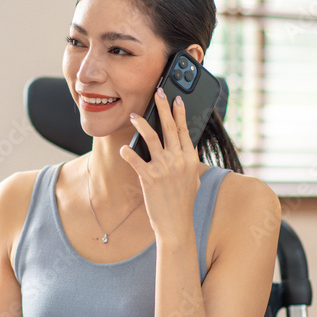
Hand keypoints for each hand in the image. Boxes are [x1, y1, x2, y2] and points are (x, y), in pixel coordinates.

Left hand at [119, 88, 200, 238]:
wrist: (176, 224)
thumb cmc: (183, 203)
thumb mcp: (193, 179)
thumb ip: (188, 162)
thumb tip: (185, 149)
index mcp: (190, 159)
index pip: (185, 130)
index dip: (180, 113)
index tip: (176, 99)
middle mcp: (179, 161)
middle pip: (170, 128)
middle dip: (163, 107)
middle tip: (158, 92)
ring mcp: (164, 168)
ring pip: (152, 138)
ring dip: (143, 124)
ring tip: (135, 115)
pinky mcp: (150, 178)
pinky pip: (136, 160)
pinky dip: (128, 152)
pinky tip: (123, 148)